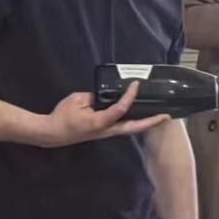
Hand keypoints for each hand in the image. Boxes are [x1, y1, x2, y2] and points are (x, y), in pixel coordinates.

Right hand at [36, 82, 170, 147]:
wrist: (52, 133)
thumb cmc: (62, 116)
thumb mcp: (77, 100)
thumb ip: (94, 97)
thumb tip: (106, 95)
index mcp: (99, 122)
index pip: (120, 109)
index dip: (129, 97)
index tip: (135, 85)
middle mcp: (106, 130)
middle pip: (133, 127)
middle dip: (151, 122)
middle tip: (166, 116)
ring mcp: (106, 133)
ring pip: (130, 129)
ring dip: (145, 123)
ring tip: (159, 116)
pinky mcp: (104, 132)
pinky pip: (123, 127)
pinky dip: (134, 121)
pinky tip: (141, 115)